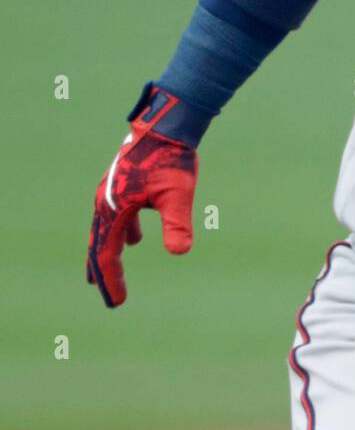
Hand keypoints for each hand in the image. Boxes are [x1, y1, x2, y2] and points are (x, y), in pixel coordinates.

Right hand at [87, 86, 197, 307]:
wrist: (166, 126)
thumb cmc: (171, 158)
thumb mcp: (177, 193)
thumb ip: (177, 223)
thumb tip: (180, 252)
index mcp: (113, 209)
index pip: (107, 253)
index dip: (111, 280)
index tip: (117, 303)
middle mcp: (106, 202)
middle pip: (100, 245)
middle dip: (104, 272)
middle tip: (109, 297)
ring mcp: (112, 192)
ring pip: (107, 230)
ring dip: (108, 252)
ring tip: (107, 271)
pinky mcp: (123, 185)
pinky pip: (118, 217)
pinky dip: (122, 233)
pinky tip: (134, 240)